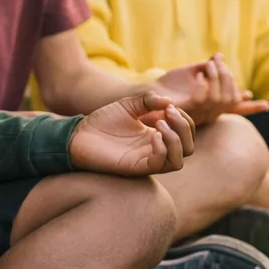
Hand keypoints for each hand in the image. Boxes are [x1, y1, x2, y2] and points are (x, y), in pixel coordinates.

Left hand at [69, 92, 195, 176]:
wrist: (79, 134)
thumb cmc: (103, 121)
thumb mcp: (128, 105)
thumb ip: (148, 101)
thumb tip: (170, 102)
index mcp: (157, 135)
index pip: (186, 133)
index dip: (184, 118)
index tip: (169, 106)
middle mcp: (156, 150)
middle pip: (189, 147)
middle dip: (184, 127)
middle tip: (168, 113)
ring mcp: (147, 160)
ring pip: (179, 160)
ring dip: (176, 139)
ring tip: (160, 123)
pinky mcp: (136, 167)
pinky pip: (160, 164)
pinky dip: (162, 149)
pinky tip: (152, 134)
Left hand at [155, 54, 268, 123]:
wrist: (144, 93)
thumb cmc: (166, 86)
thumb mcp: (190, 73)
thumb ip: (207, 67)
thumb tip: (220, 57)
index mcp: (210, 106)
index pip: (235, 110)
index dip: (251, 108)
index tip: (267, 105)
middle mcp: (207, 113)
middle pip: (231, 99)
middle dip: (230, 78)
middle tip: (220, 63)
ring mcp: (197, 113)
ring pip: (221, 98)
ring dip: (219, 77)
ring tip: (211, 64)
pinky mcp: (186, 110)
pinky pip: (204, 98)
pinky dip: (205, 83)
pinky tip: (200, 74)